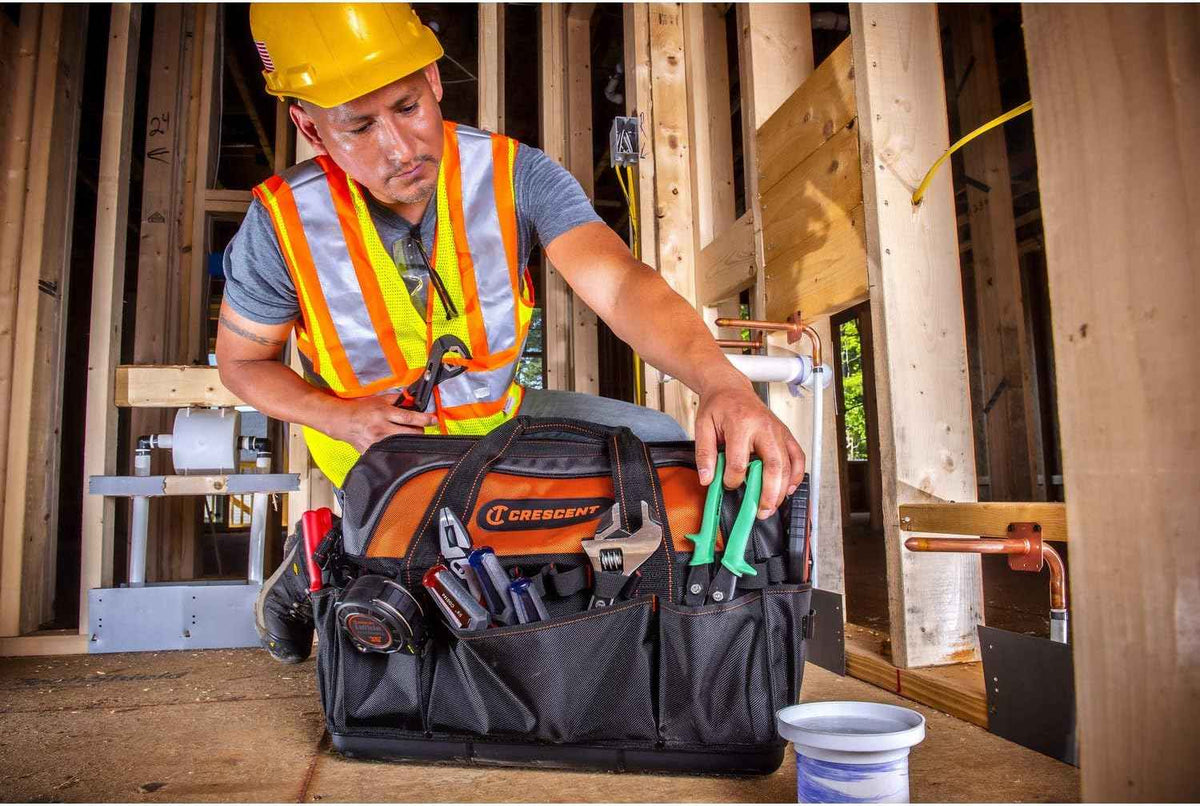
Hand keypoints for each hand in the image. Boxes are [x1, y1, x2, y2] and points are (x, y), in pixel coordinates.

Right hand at [326, 393, 438, 452]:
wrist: (342, 420)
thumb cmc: (360, 409)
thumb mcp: (379, 399)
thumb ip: (397, 399)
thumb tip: (413, 399)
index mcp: (384, 413)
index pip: (410, 418)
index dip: (425, 419)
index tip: (434, 420)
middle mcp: (381, 428)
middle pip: (411, 433)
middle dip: (419, 430)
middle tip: (418, 427)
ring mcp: (377, 442)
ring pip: (404, 444)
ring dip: (409, 439)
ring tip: (406, 434)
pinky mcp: (372, 451)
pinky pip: (391, 452)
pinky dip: (397, 448)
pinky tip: (394, 443)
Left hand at [694, 379, 805, 518]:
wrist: (731, 388)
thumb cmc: (718, 406)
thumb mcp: (703, 427)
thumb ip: (705, 454)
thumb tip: (707, 479)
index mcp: (741, 424)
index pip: (739, 462)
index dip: (733, 480)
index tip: (727, 485)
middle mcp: (764, 427)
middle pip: (773, 465)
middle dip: (769, 493)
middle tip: (762, 511)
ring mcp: (778, 430)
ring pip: (789, 464)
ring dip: (783, 489)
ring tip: (772, 506)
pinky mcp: (786, 434)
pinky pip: (798, 457)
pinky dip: (796, 475)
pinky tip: (788, 488)